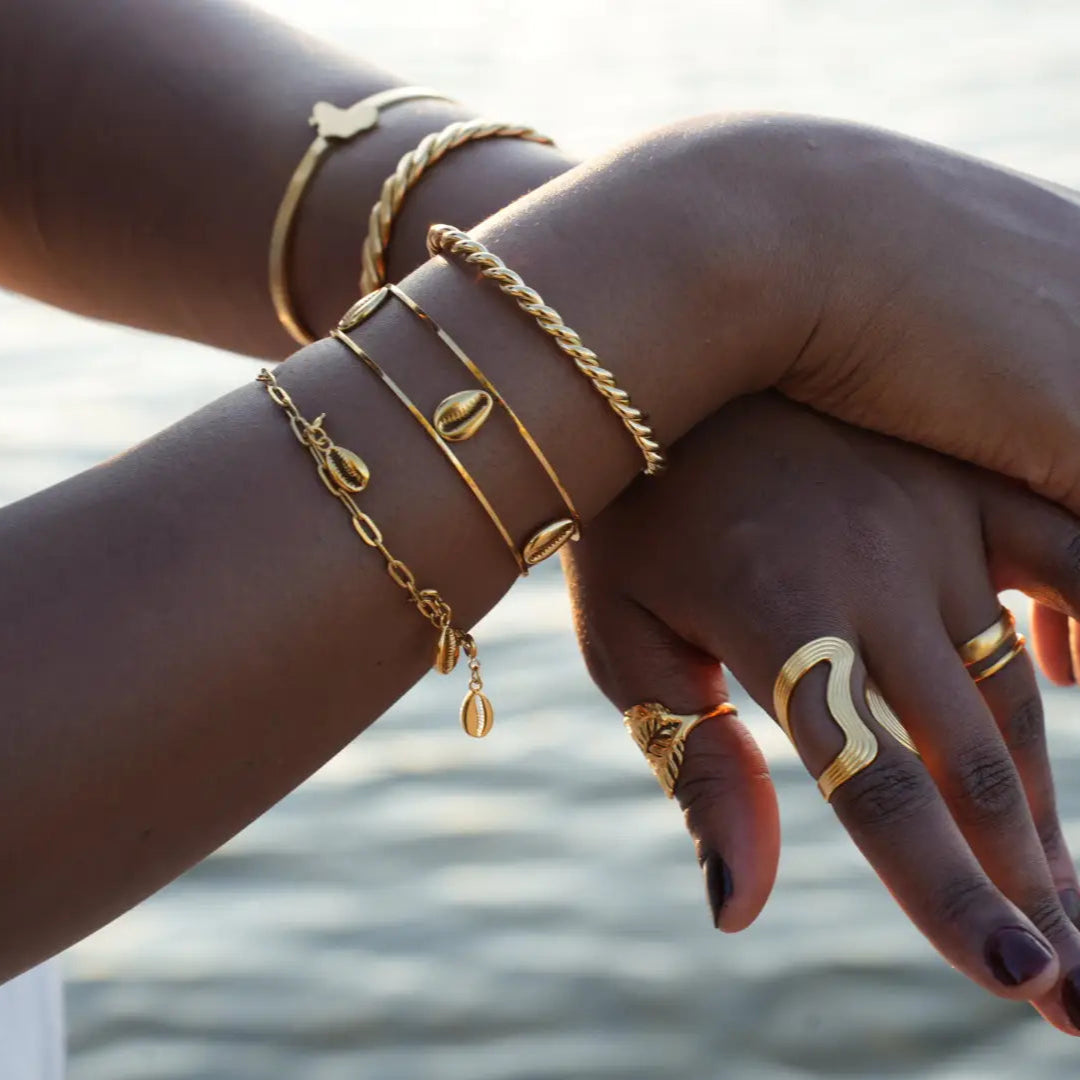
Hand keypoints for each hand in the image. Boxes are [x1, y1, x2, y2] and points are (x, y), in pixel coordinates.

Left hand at [564, 392, 1079, 1033]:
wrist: (662, 348)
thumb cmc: (627, 507)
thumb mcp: (627, 639)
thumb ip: (695, 769)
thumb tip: (737, 913)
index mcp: (781, 618)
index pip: (877, 789)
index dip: (950, 896)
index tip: (1020, 986)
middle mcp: (877, 574)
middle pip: (974, 760)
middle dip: (1032, 886)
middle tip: (1078, 990)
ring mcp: (936, 513)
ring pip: (1020, 687)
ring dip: (1053, 801)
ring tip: (1072, 896)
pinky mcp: (967, 468)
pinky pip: (1071, 548)